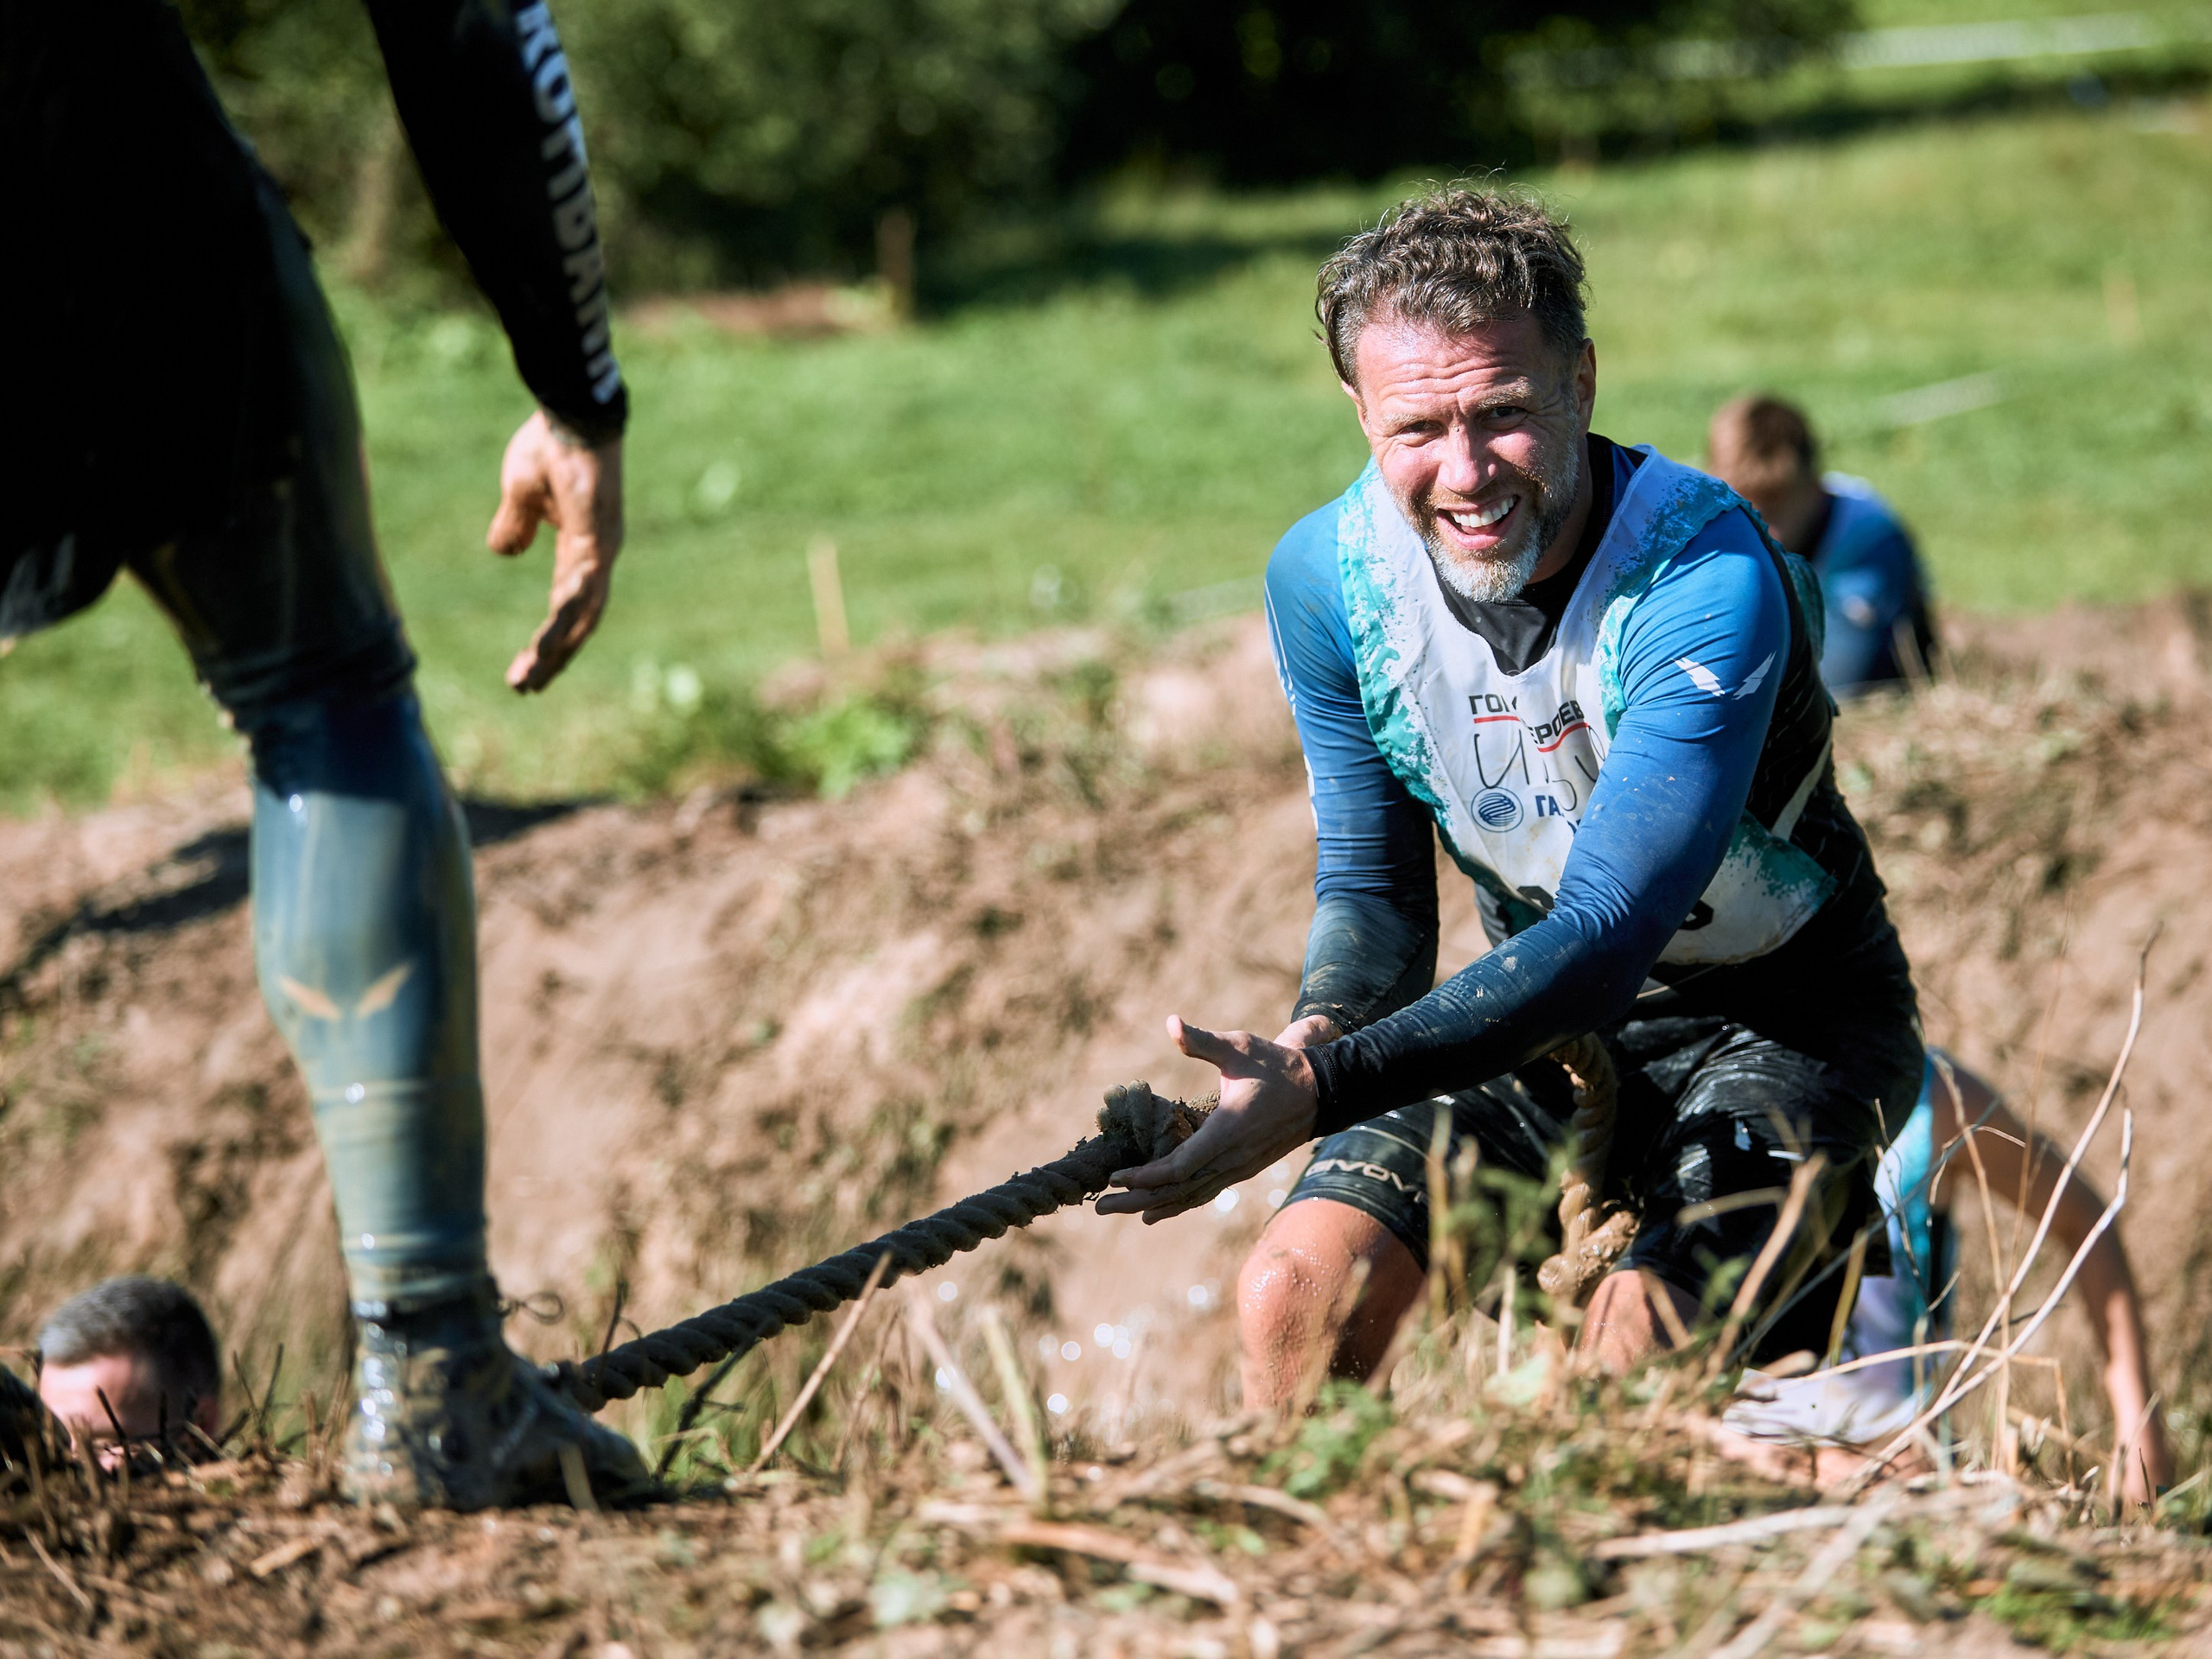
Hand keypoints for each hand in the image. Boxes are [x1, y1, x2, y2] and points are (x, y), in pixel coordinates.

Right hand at [486, 410, 623, 692]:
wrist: (571, 415)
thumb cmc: (550, 447)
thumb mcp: (521, 495)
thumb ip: (516, 527)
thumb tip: (505, 552)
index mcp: (581, 548)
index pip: (567, 604)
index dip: (550, 636)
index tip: (526, 665)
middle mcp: (597, 558)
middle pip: (577, 621)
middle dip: (552, 656)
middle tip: (526, 688)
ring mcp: (602, 552)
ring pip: (579, 616)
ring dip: (553, 651)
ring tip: (528, 681)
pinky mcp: (598, 542)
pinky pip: (579, 592)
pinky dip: (561, 622)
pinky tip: (544, 647)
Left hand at [1095, 1016, 1323, 1223]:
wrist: (1321, 1091)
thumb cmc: (1276, 1066)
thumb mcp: (1239, 1046)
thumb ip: (1201, 1040)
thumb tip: (1171, 1023)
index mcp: (1228, 1131)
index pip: (1180, 1167)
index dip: (1145, 1175)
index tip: (1115, 1176)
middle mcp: (1232, 1158)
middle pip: (1179, 1190)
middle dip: (1138, 1198)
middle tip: (1100, 1208)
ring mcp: (1239, 1168)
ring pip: (1191, 1196)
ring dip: (1154, 1205)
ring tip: (1119, 1211)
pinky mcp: (1242, 1169)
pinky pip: (1205, 1193)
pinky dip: (1178, 1204)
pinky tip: (1155, 1212)